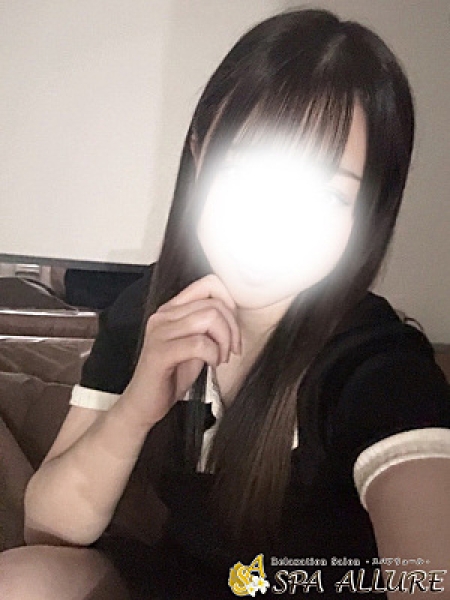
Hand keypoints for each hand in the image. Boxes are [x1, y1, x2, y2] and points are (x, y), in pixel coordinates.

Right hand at [122, 274, 240, 428]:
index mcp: (172, 309)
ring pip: (209, 318)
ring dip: (224, 341)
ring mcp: (159, 332)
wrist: (144, 404)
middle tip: (231, 350)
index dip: (229, 302)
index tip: (232, 327)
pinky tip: (211, 364)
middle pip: (214, 304)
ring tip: (221, 357)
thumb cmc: (171, 375)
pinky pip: (200, 344)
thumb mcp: (194, 344)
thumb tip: (233, 313)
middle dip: (232, 328)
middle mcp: (163, 315)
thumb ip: (207, 325)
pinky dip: (214, 354)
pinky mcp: (160, 352)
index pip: (208, 284)